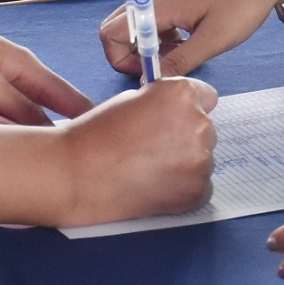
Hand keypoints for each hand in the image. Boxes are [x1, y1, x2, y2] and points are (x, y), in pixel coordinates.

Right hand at [54, 79, 219, 224]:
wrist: (75, 174)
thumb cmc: (96, 135)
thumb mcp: (133, 100)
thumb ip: (164, 103)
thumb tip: (179, 114)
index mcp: (182, 93)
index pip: (207, 97)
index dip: (187, 111)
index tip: (173, 122)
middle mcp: (198, 123)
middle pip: (206, 130)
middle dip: (186, 139)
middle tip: (154, 151)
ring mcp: (200, 159)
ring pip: (203, 160)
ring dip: (185, 165)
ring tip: (149, 171)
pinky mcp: (196, 191)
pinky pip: (201, 188)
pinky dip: (183, 190)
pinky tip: (155, 188)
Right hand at [97, 0, 283, 78]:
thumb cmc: (243, 2)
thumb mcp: (213, 40)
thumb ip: (180, 61)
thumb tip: (151, 80)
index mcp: (158, 4)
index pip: (111, 33)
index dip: (121, 59)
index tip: (151, 73)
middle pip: (118, 26)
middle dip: (130, 53)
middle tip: (160, 68)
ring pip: (137, 23)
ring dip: (149, 44)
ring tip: (179, 56)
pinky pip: (155, 16)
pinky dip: (161, 34)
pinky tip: (186, 42)